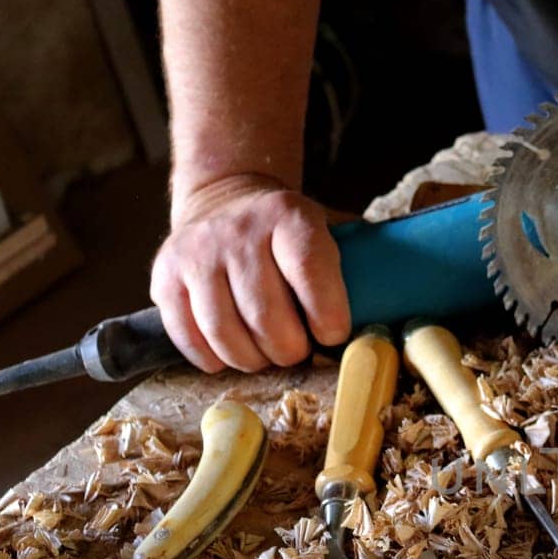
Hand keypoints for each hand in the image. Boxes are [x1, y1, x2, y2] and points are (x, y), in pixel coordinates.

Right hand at [151, 173, 350, 372]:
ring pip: (224, 331)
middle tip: (296, 352)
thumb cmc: (288, 236)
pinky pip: (187, 335)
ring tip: (265, 356)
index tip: (332, 335)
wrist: (224, 199)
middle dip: (289, 350)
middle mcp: (238, 231)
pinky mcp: (164, 275)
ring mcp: (196, 252)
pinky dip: (212, 358)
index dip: (327, 314)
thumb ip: (358, 262)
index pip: (310, 271)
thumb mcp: (328, 230)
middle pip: (265, 314)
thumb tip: (392, 308)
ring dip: (252, 359)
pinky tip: (229, 355)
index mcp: (289, 217)